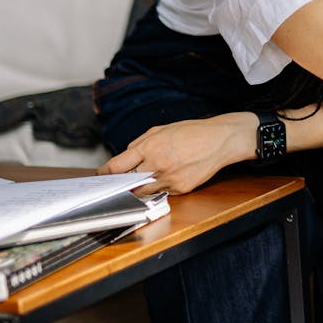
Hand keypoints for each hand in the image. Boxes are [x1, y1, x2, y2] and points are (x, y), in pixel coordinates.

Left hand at [97, 112, 256, 194]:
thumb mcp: (160, 130)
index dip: (105, 173)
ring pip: (143, 191)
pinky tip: (166, 177)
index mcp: (150, 147)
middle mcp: (158, 165)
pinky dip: (159, 187)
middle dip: (120, 183)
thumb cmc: (192, 132)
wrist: (221, 140)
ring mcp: (170, 180)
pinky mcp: (181, 189)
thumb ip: (139, 145)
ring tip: (140, 180)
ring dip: (139, 187)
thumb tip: (123, 160)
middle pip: (127, 183)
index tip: (101, 175)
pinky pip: (162, 192)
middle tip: (115, 182)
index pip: (117, 166)